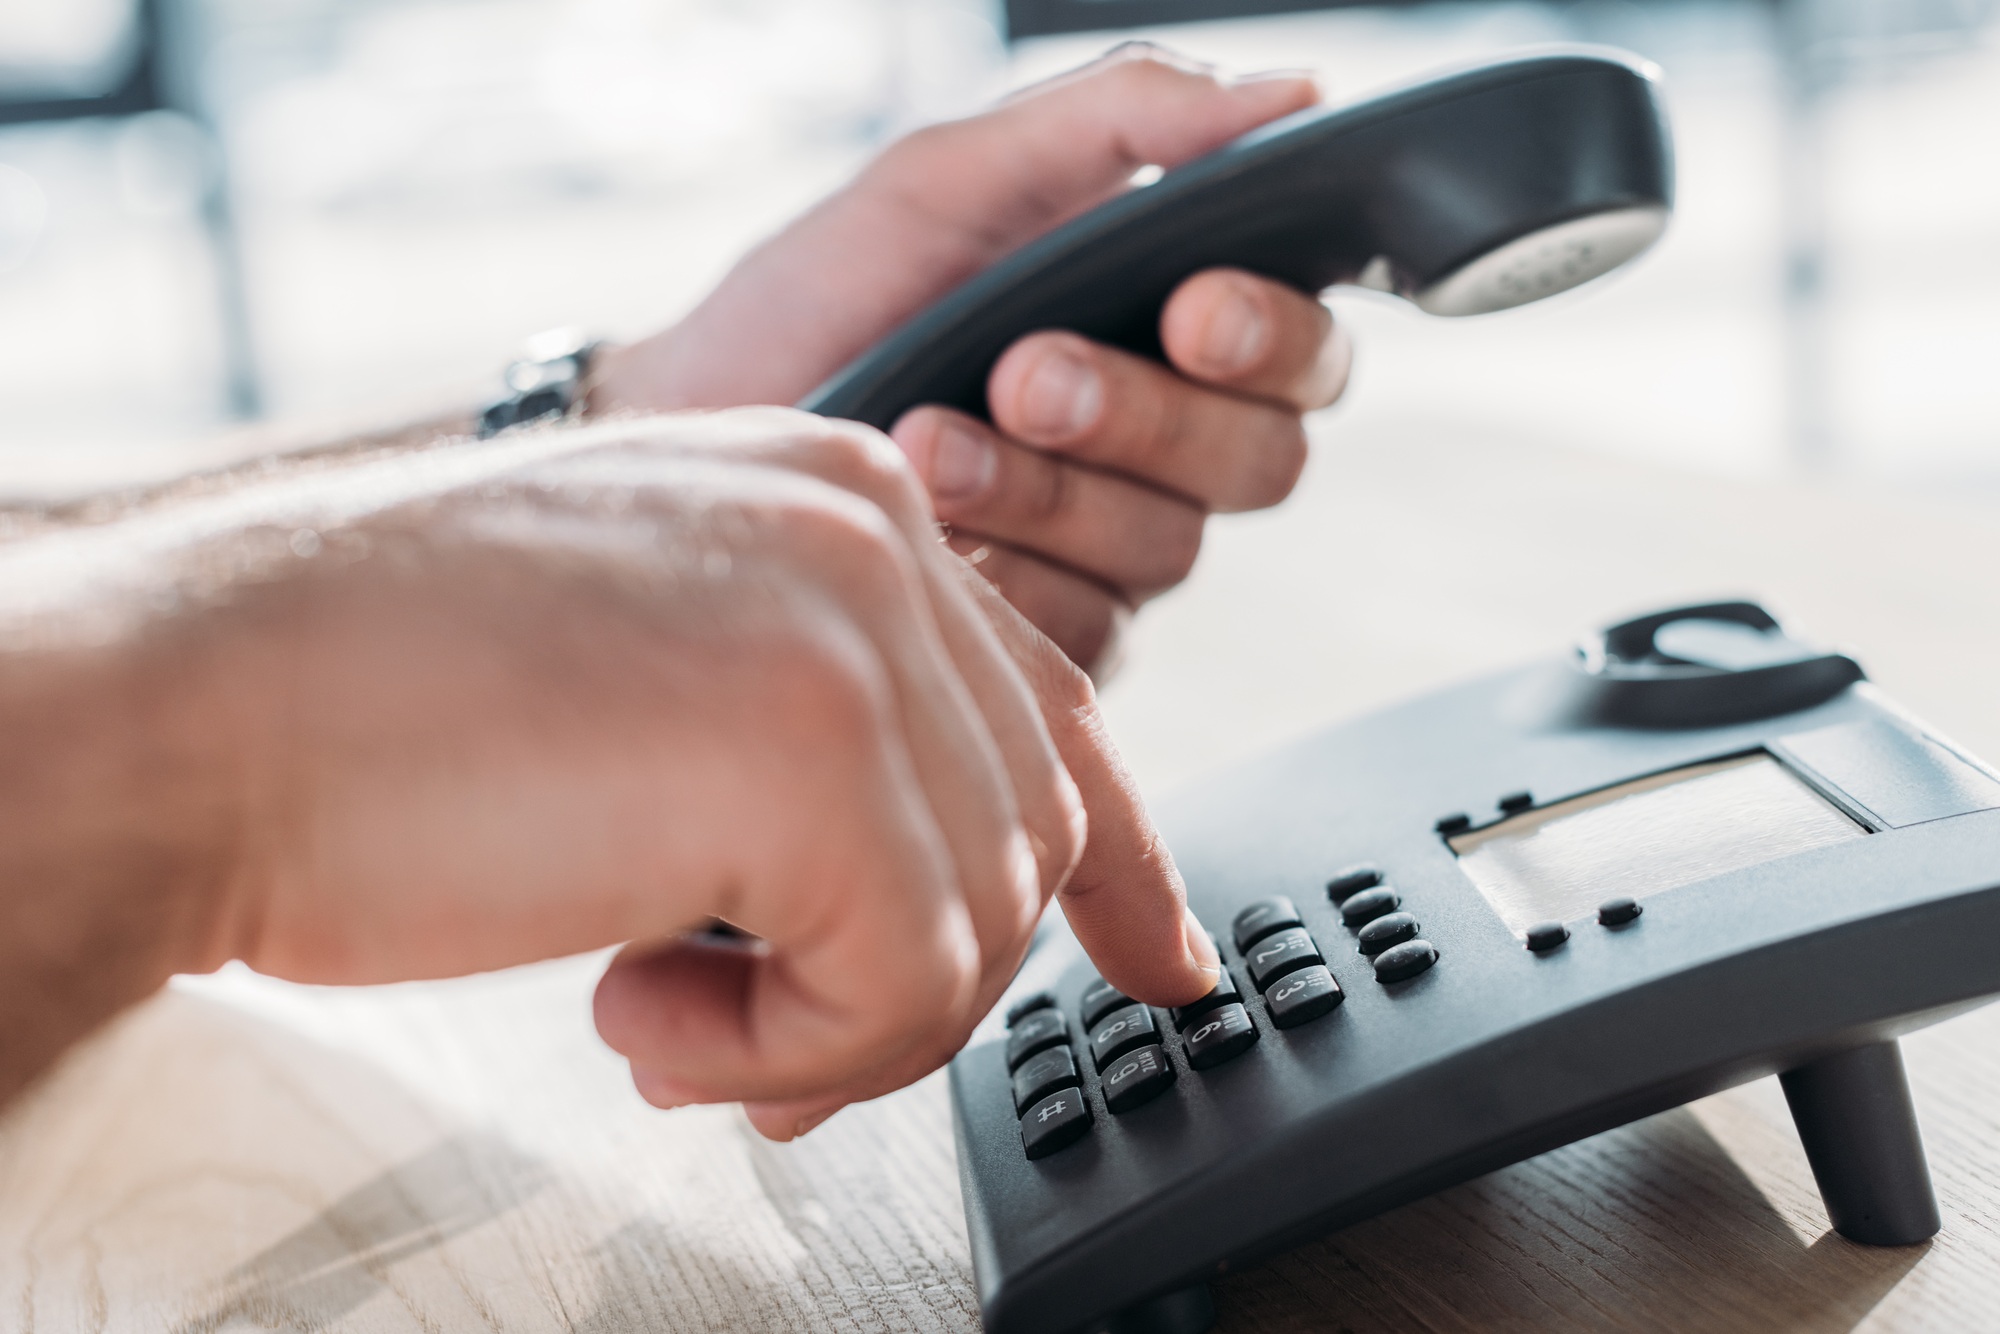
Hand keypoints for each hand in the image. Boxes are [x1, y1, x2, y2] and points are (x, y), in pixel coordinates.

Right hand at [0, 410, 1217, 1131]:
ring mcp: (847, 624)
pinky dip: (787, 1049)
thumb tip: (945, 902)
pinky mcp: (806, 747)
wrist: (199, 702)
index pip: (1048, 704)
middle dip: (907, 982)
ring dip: (830, 1022)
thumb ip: (824, 746)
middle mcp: (868, 530)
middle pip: (1024, 831)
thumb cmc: (386, 709)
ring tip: (668, 1017)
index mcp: (840, 501)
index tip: (1162, 958)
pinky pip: (903, 979)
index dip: (1123, 859)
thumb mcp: (664, 679)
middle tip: (758, 1048)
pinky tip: (641, 1012)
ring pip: (981, 918)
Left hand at [593, 45, 1351, 672]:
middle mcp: (1165, 449)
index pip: (1303, 350)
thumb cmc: (823, 301)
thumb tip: (1288, 96)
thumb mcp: (952, 180)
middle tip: (1025, 374)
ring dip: (1047, 490)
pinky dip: (1006, 575)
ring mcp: (1113, 553)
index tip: (1194, 305)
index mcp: (1166, 329)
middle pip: (1262, 460)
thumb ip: (1118, 121)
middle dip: (1144, 414)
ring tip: (929, 441)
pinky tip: (929, 536)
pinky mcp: (1054, 643)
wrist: (696, 431)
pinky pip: (1085, 630)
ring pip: (1167, 547)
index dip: (1276, 335)